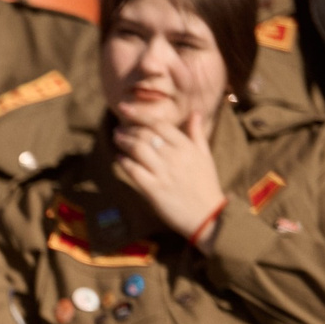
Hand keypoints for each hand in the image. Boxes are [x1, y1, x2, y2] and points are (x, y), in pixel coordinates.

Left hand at [112, 106, 225, 238]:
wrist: (208, 215)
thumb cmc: (205, 184)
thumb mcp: (205, 156)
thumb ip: (197, 134)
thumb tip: (196, 113)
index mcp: (187, 147)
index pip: (160, 124)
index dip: (140, 114)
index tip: (126, 108)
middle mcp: (175, 157)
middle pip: (146, 135)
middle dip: (129, 129)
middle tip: (119, 128)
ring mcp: (164, 173)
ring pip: (138, 150)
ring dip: (123, 142)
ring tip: (116, 138)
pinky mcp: (154, 190)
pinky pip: (134, 171)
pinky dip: (124, 162)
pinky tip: (119, 158)